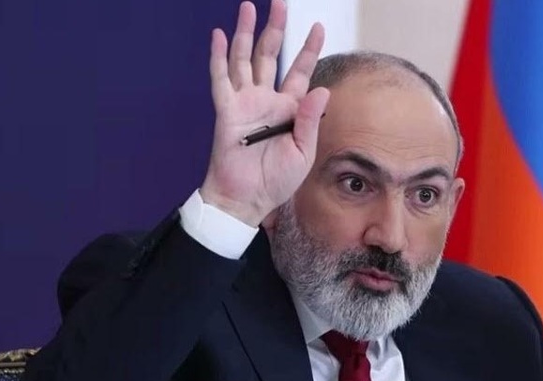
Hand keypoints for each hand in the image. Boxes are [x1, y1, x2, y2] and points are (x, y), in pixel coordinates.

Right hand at [198, 0, 329, 226]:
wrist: (247, 199)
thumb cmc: (276, 181)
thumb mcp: (303, 152)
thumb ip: (311, 120)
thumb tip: (322, 89)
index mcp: (290, 109)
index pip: (300, 71)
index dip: (308, 49)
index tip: (317, 27)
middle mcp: (266, 99)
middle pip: (270, 55)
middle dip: (275, 28)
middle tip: (279, 3)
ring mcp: (245, 103)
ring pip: (245, 59)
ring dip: (246, 33)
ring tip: (249, 7)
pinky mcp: (226, 111)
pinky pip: (221, 80)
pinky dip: (220, 57)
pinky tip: (220, 36)